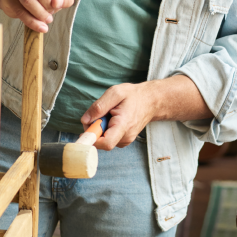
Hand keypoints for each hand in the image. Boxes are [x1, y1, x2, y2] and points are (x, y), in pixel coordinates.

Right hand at [0, 0, 74, 31]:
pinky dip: (32, 22)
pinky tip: (40, 27)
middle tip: (50, 14)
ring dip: (40, 15)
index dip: (59, 0)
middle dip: (49, 8)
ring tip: (46, 21)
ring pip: (29, 1)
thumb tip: (57, 3)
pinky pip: (20, 11)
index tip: (56, 6)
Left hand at [80, 75, 210, 148]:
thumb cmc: (133, 96)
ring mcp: (125, 140)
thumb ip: (99, 107)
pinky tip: (112, 119)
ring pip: (103, 140)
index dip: (91, 139)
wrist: (151, 101)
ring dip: (100, 128)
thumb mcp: (115, 93)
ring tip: (109, 114)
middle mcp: (125, 137)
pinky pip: (108, 138)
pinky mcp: (124, 140)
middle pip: (101, 142)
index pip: (105, 143)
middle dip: (94, 129)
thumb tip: (85, 121)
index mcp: (123, 125)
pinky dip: (106, 129)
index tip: (86, 128)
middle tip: (100, 114)